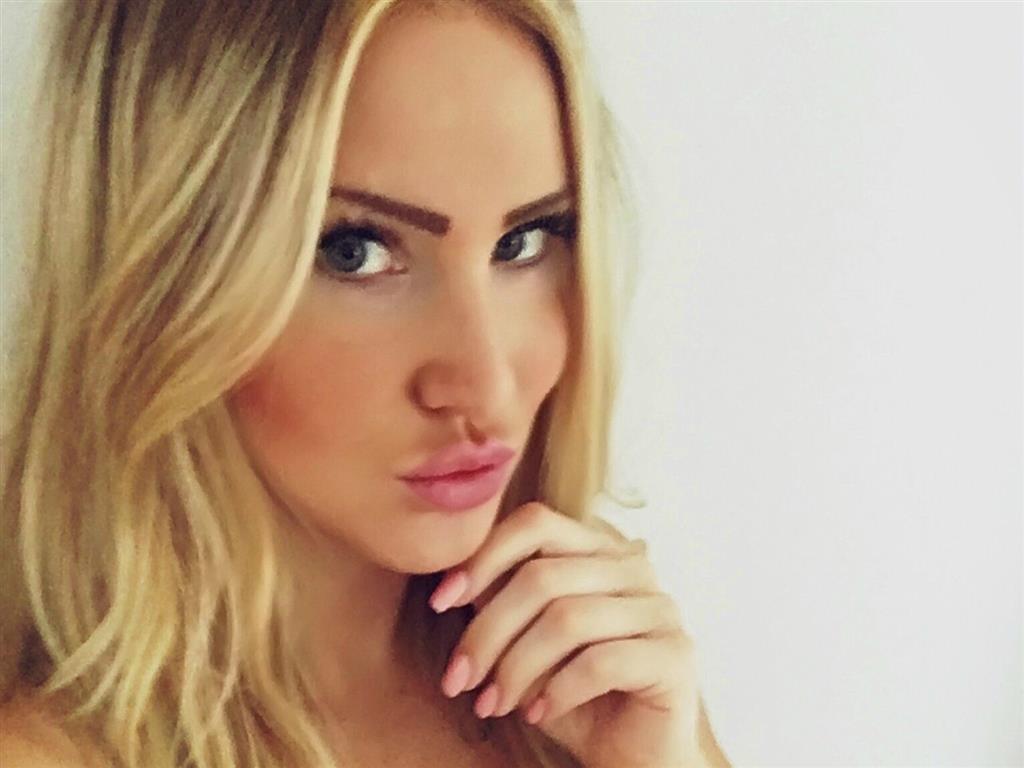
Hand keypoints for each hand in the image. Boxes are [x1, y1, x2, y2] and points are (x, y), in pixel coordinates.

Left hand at [429, 502, 704, 767]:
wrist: (630, 756)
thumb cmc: (572, 694)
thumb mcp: (524, 640)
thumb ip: (501, 599)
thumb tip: (453, 580)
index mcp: (598, 549)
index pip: (536, 523)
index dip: (484, 556)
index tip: (441, 601)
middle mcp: (634, 568)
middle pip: (543, 576)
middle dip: (488, 631)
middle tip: (458, 678)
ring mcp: (660, 608)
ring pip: (567, 619)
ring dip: (516, 667)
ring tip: (493, 703)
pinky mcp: (676, 654)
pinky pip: (601, 661)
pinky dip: (558, 690)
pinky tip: (538, 714)